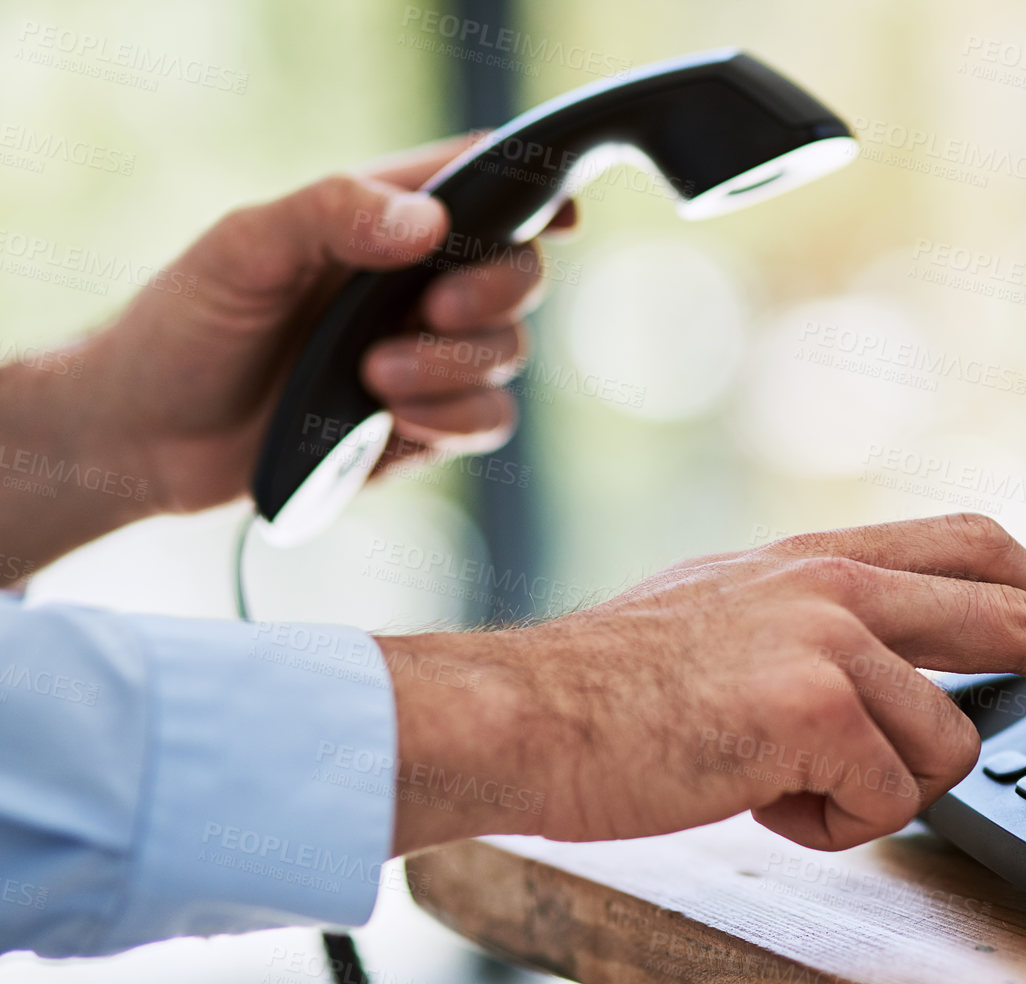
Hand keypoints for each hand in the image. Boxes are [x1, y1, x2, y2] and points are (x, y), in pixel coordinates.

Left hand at [0, 136, 572, 567]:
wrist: (147, 437)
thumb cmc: (184, 324)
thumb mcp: (241, 248)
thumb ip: (331, 215)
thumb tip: (430, 222)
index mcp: (380, 219)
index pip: (482, 183)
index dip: (534, 190)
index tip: (557, 216)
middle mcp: (414, 284)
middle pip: (518, 272)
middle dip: (493, 291)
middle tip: (432, 310)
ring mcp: (424, 355)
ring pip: (508, 352)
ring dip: (454, 367)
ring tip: (373, 377)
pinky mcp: (422, 425)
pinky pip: (488, 420)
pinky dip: (455, 418)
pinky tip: (395, 419)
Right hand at [380, 514, 1025, 854]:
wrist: (520, 713)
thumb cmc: (605, 687)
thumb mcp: (724, 614)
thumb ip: (812, 626)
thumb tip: (881, 676)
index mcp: (819, 559)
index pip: (971, 543)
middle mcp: (839, 584)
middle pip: (1021, 615)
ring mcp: (833, 638)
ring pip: (946, 749)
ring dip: (879, 795)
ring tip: (779, 784)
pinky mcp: (818, 705)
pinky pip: (884, 800)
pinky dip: (827, 826)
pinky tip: (753, 798)